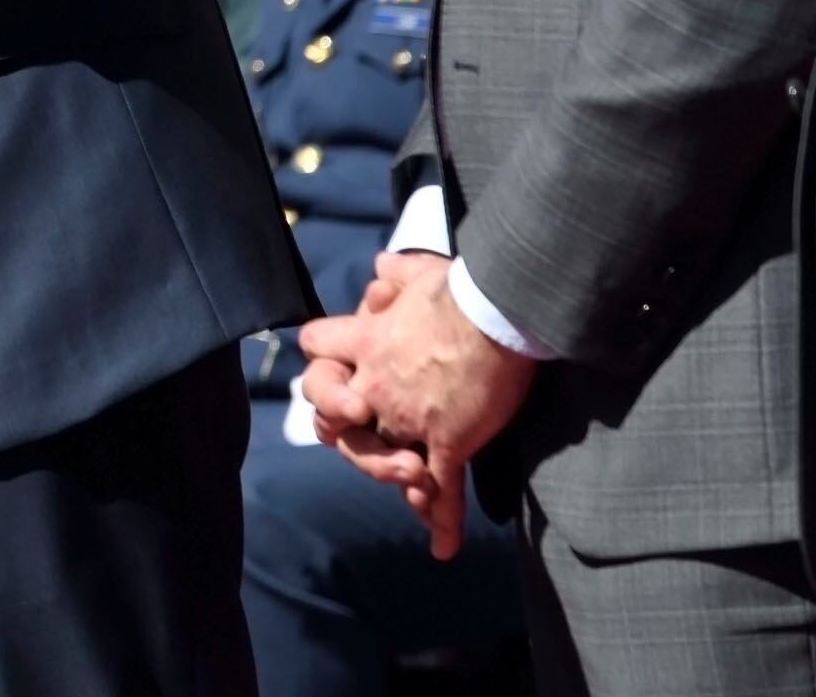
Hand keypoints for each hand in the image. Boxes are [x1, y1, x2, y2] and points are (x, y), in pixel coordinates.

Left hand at [295, 263, 534, 558]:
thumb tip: (381, 267)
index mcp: (364, 341)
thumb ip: (396, 275)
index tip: (344, 365)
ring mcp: (408, 418)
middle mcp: (375, 383)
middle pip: (328, 417)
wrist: (501, 314)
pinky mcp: (448, 442)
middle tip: (365, 429)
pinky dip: (442, 520)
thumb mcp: (420, 271)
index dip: (325, 358)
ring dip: (387, 473)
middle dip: (340, 428)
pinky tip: (442, 547)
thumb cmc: (463, 287)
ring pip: (377, 458)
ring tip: (409, 480)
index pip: (315, 349)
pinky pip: (440, 488)